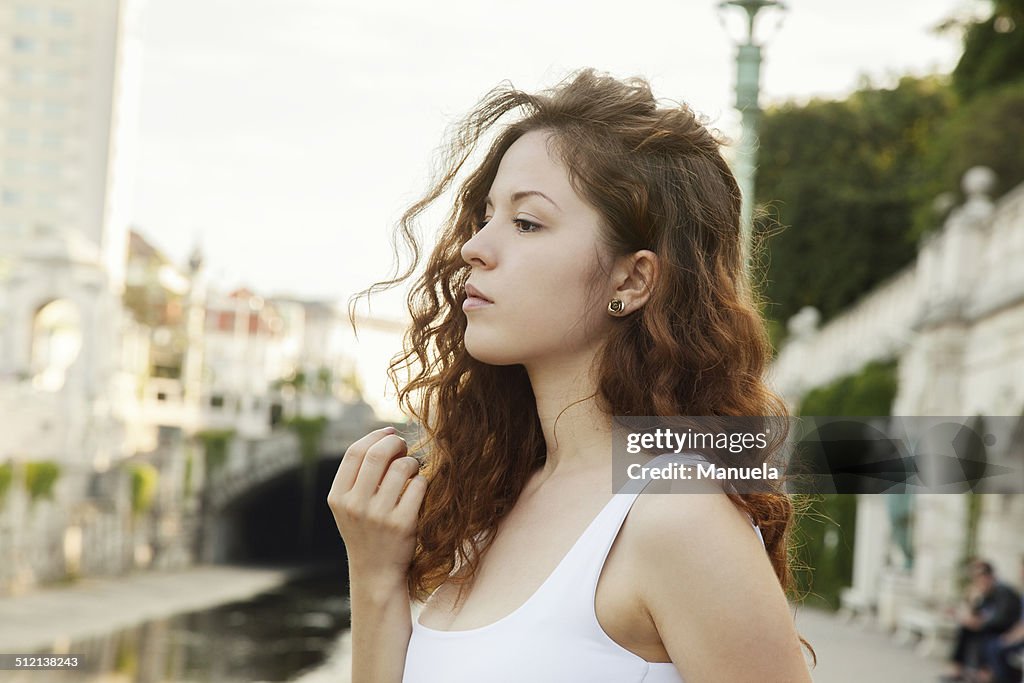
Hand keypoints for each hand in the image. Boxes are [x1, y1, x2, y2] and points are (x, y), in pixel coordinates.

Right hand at [327, 427, 427, 582]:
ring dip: (412, 462)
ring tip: (412, 470)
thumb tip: (386, 434)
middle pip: (377, 454)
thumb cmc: (366, 532)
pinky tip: (419, 488)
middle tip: (404, 446)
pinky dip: (422, 481)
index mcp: (338, 497)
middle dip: (395, 442)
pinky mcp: (402, 525)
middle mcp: (354, 505)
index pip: (354, 452)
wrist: (376, 574)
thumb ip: (358, 475)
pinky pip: (418, 485)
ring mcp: (378, 516)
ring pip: (402, 467)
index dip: (374, 436)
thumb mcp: (349, 506)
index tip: (389, 432)